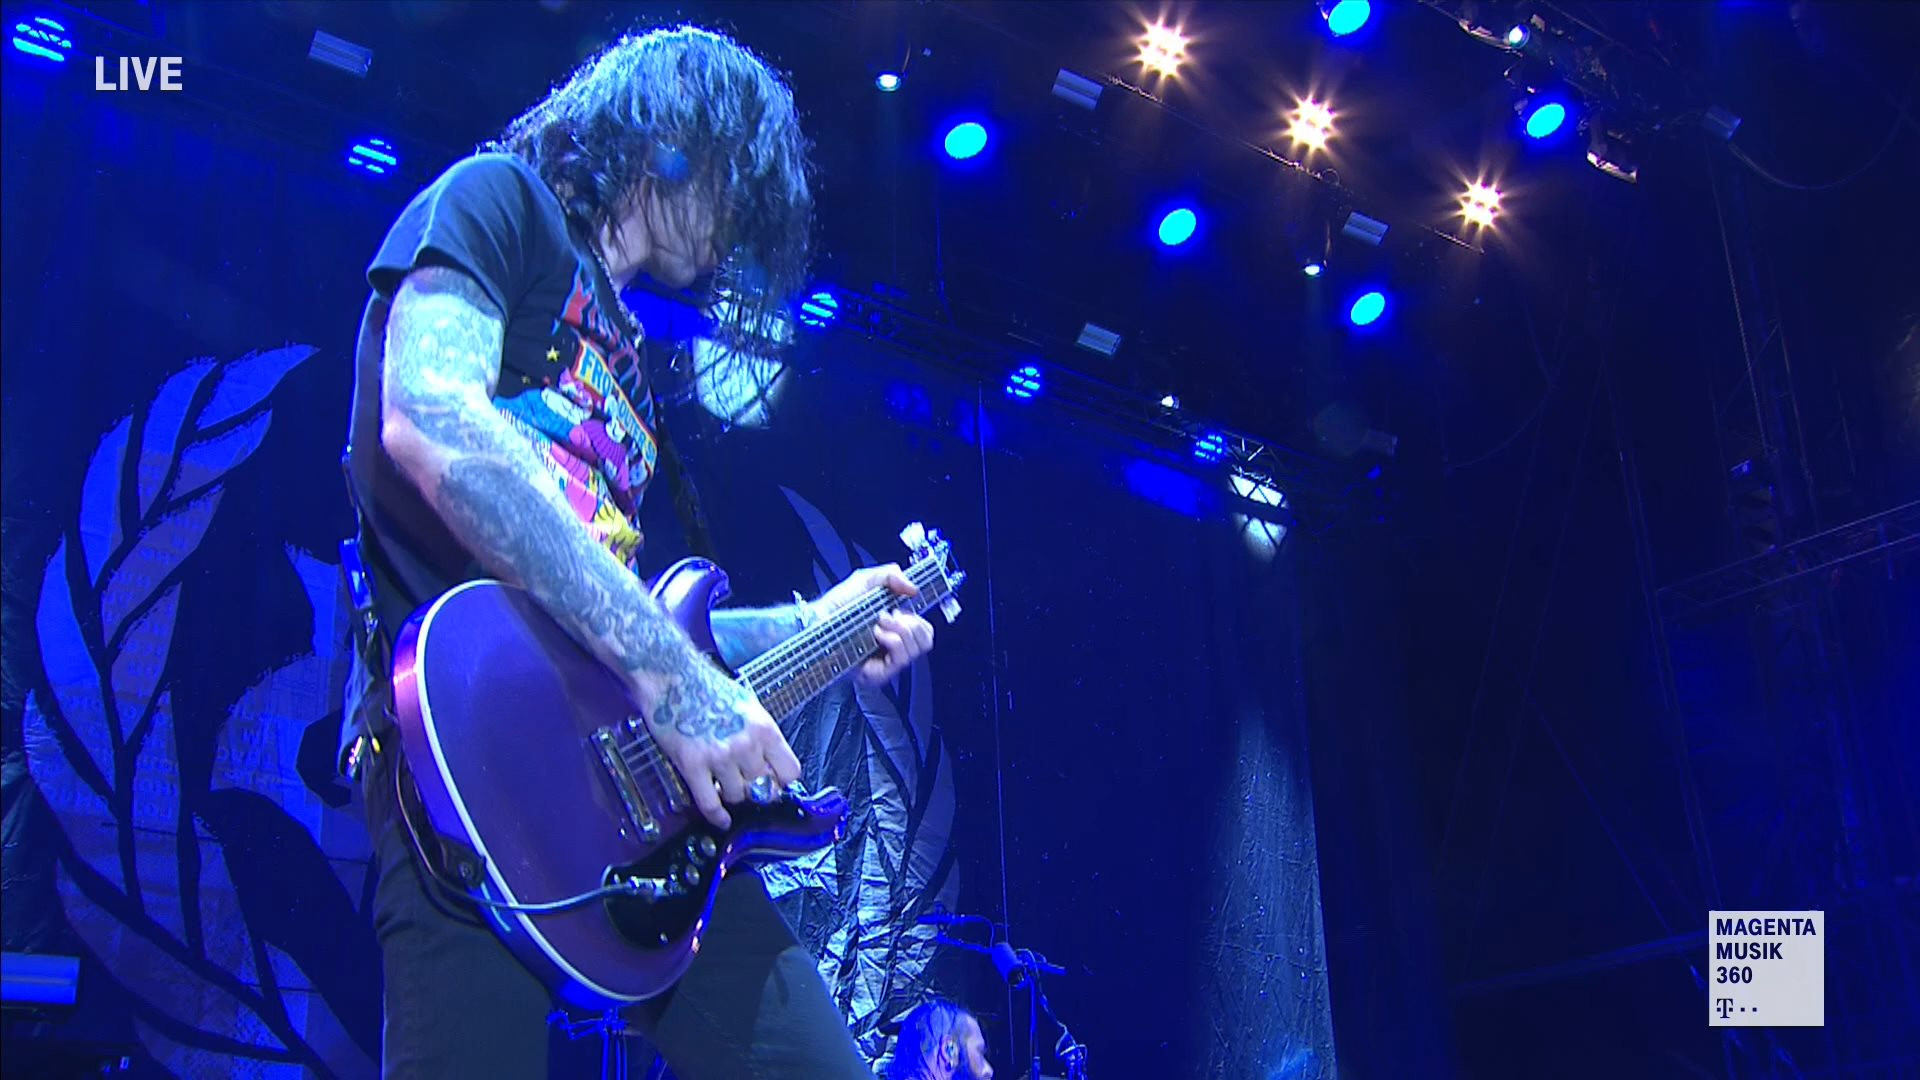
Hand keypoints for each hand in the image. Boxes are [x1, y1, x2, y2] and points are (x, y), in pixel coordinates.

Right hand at [642, 663, 800, 829]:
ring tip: (725, 786)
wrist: (672, 677)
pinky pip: (710, 803)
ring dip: (732, 796)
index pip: (790, 772)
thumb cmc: (708, 687)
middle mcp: (746, 744)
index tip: (774, 782)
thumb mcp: (749, 706)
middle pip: (764, 789)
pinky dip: (717, 816)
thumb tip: (771, 763)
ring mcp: (719, 756)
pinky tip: (721, 818)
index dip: (782, 781)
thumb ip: (761, 736)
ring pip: (737, 797)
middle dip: (756, 790)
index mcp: (764, 728)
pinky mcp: (693, 765)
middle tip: (746, 785)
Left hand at [813, 565, 935, 688]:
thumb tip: (913, 588)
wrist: (817, 620)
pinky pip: (900, 659)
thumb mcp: (866, 580)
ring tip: (878, 623)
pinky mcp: (878, 674)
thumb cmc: (837, 605)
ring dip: (900, 630)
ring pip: (916, 649)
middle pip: (926, 640)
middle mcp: (893, 647)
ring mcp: (886, 662)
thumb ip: (891, 575)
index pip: (924, 631)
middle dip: (911, 623)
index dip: (919, 618)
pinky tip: (877, 633)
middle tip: (889, 615)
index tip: (905, 606)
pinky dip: (893, 641)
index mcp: (895, 629)